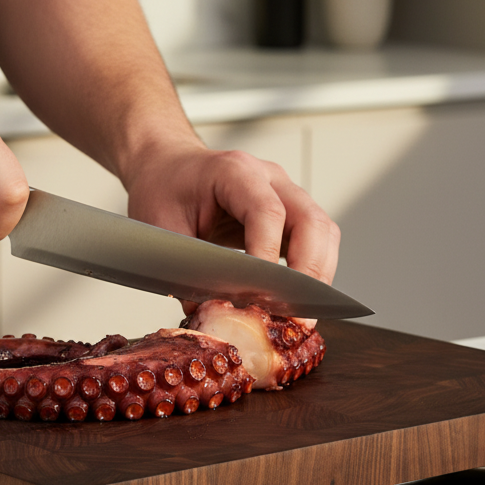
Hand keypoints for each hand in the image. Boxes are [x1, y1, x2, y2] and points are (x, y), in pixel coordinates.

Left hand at [125, 142, 340, 310]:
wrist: (168, 168)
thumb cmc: (164, 189)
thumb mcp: (161, 228)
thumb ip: (185, 268)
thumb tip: (208, 314)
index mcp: (234, 172)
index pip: (267, 212)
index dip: (267, 256)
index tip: (261, 295)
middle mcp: (269, 178)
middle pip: (311, 220)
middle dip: (308, 272)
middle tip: (296, 317)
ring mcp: (286, 193)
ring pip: (323, 231)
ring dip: (318, 275)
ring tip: (300, 314)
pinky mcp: (291, 214)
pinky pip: (317, 240)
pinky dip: (314, 271)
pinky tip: (297, 299)